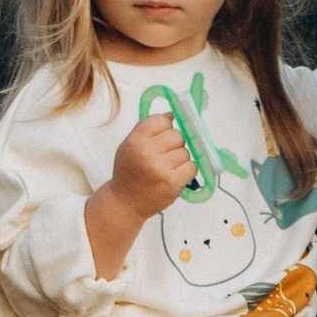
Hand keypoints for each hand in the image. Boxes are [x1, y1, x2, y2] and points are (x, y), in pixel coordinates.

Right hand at [82, 104, 197, 275]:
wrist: (125, 203)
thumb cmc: (129, 173)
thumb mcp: (130, 146)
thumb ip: (147, 129)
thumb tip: (172, 114)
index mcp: (135, 141)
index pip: (161, 120)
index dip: (166, 126)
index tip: (163, 134)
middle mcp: (147, 153)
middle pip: (177, 135)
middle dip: (175, 143)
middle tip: (166, 154)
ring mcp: (160, 168)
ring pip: (185, 152)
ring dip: (181, 159)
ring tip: (169, 167)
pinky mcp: (172, 183)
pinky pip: (192, 167)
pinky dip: (187, 170)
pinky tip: (176, 175)